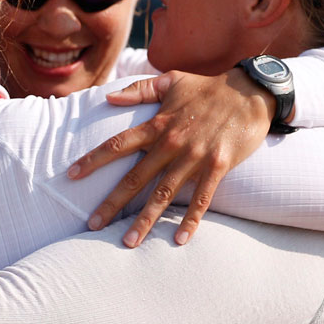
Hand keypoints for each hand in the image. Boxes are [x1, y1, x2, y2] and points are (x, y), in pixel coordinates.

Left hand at [67, 70, 272, 246]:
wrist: (251, 93)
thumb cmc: (208, 87)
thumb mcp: (171, 81)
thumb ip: (138, 90)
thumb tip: (108, 97)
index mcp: (158, 124)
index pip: (118, 144)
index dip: (93, 160)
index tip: (71, 175)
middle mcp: (172, 143)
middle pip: (135, 177)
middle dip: (112, 202)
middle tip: (92, 224)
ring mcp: (195, 157)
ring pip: (164, 194)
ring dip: (145, 220)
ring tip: (128, 242)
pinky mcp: (217, 167)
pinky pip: (202, 199)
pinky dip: (191, 221)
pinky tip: (180, 240)